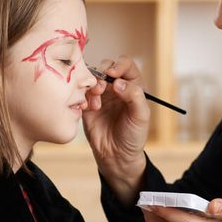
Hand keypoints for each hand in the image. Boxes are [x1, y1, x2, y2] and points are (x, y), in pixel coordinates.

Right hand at [83, 56, 150, 204]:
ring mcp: (101, 95)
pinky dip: (82, 96)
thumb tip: (118, 82)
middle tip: (100, 87)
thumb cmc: (133, 136)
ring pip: (92, 78)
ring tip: (95, 103)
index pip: (126, 65)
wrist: (116, 156)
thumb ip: (134, 96)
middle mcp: (116, 87)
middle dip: (101, 73)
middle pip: (106, 67)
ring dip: (91, 85)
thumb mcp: (141, 116)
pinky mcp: (87, 104)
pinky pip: (80, 92)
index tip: (112, 74)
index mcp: (132, 86)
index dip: (119, 65)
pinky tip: (88, 108)